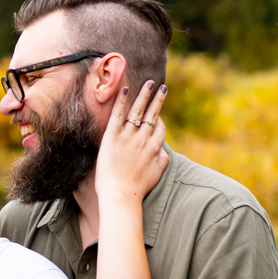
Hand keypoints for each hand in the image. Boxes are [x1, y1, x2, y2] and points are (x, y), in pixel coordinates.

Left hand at [95, 81, 167, 205]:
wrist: (121, 196)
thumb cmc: (137, 189)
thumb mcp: (156, 174)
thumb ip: (162, 160)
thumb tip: (165, 151)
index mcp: (154, 148)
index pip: (159, 128)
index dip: (159, 119)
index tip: (157, 113)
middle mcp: (143, 140)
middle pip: (152, 115)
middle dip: (158, 99)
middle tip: (162, 87)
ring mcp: (128, 137)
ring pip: (138, 111)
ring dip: (145, 95)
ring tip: (149, 83)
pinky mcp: (112, 137)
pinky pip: (118, 115)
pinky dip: (122, 101)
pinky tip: (125, 89)